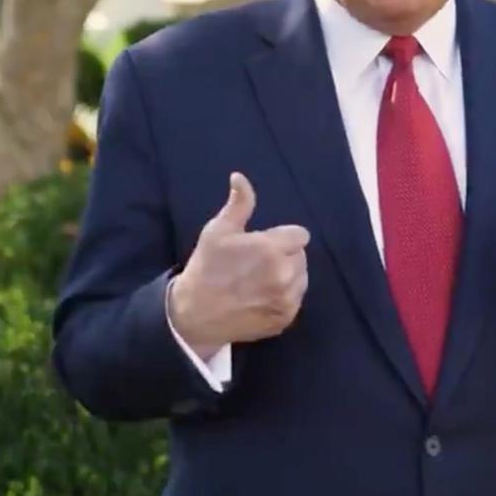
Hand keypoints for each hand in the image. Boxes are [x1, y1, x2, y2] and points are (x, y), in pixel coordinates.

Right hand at [168, 172, 309, 356]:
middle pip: (301, 256)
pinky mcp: (285, 318)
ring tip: (261, 280)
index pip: (300, 235)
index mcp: (271, 249)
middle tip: (259, 262)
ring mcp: (286, 299)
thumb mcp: (218, 230)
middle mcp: (284, 274)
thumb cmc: (206, 267)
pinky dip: (284, 297)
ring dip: (288, 276)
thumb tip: (240, 177)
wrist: (194, 313)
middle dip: (285, 255)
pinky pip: (296, 300)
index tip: (265, 244)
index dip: (283, 237)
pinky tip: (262, 296)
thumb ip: (239, 203)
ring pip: (301, 278)